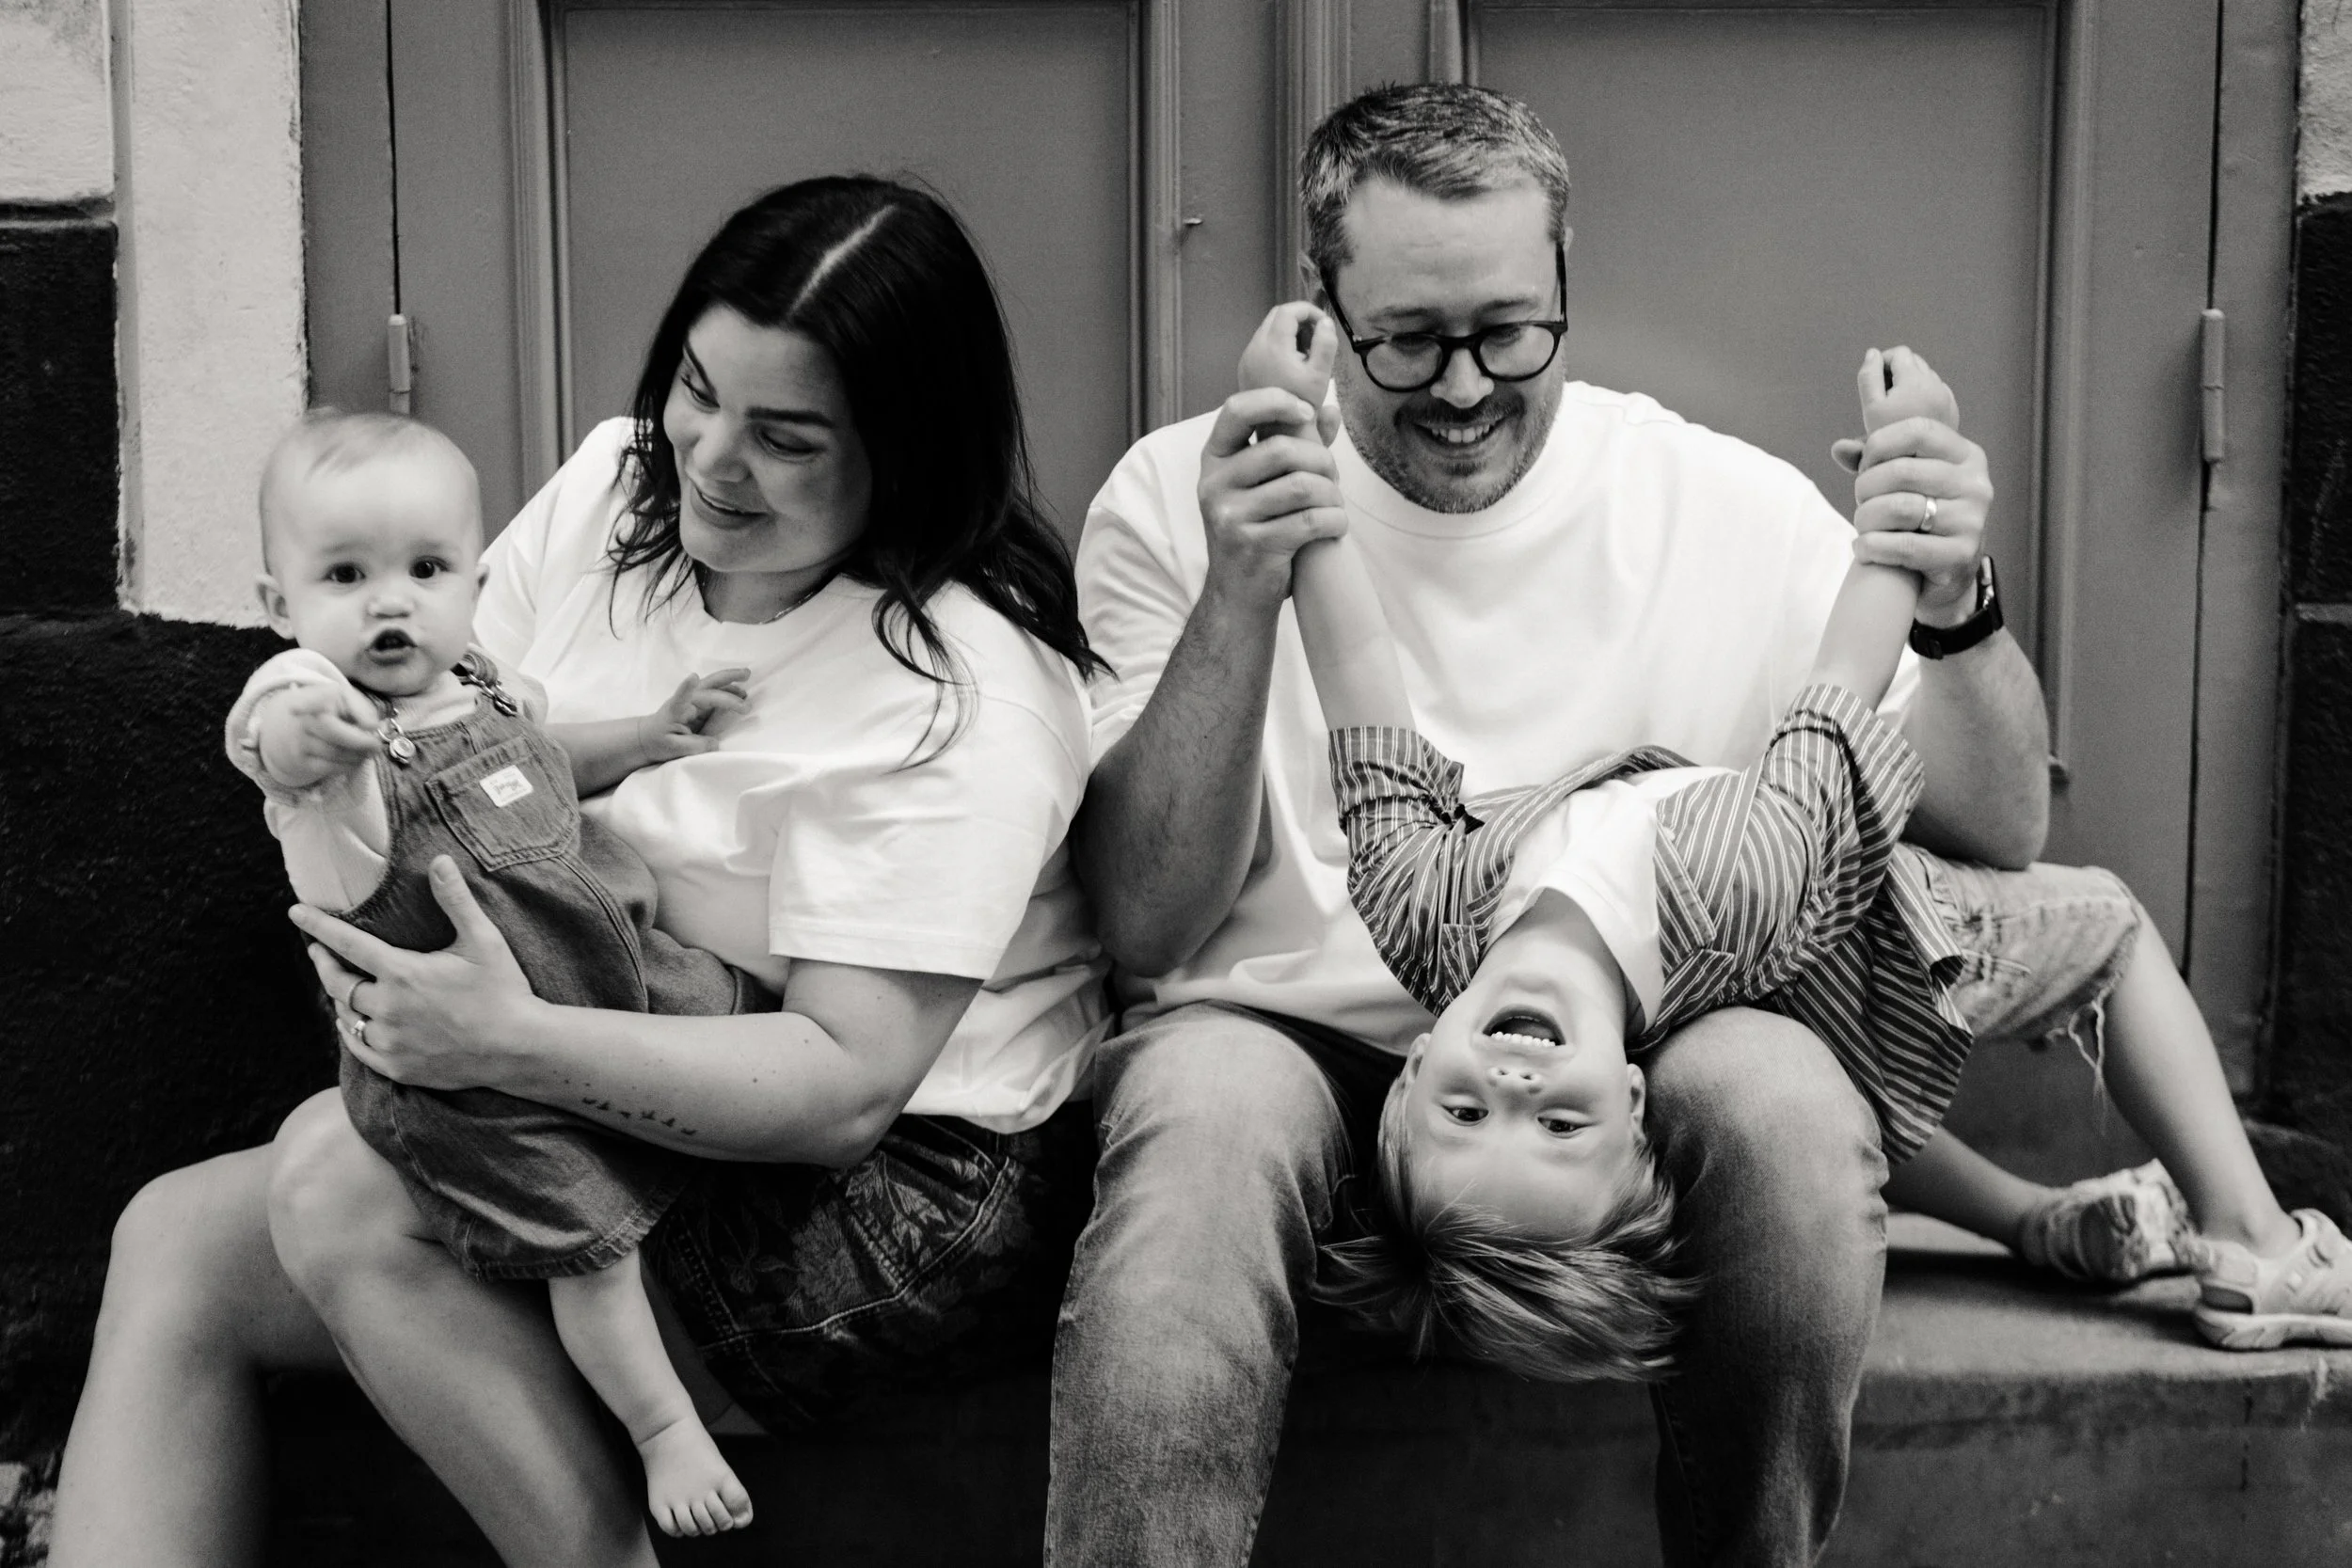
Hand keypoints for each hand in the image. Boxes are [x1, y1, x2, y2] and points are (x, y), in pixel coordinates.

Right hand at [255, 682, 380, 788]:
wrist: (310, 726)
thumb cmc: (337, 711)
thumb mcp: (351, 702)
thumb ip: (363, 710)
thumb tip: (372, 726)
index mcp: (318, 699)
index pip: (309, 702)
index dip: (303, 706)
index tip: (295, 710)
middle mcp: (305, 719)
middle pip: (332, 732)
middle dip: (359, 742)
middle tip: (376, 746)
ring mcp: (300, 740)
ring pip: (333, 752)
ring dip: (357, 756)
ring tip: (368, 753)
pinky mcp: (301, 759)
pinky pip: (327, 767)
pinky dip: (347, 766)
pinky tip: (356, 761)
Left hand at [293, 855, 540, 1090]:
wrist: (519, 1048)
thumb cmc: (504, 989)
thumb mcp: (484, 940)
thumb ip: (455, 900)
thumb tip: (438, 860)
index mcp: (403, 973)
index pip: (347, 944)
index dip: (318, 926)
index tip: (295, 913)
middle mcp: (388, 1008)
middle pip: (338, 983)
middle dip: (324, 962)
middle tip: (318, 950)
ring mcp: (391, 1041)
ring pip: (346, 1016)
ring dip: (339, 998)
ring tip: (339, 986)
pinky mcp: (398, 1067)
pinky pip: (358, 1048)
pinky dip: (350, 1031)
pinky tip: (352, 1023)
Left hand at [637, 667, 750, 763]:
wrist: (649, 738)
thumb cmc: (658, 742)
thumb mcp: (674, 750)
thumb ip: (695, 746)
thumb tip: (716, 743)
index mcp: (676, 710)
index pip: (681, 697)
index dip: (687, 688)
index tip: (693, 677)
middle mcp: (686, 701)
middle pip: (707, 685)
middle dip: (726, 678)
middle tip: (746, 673)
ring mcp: (694, 702)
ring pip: (713, 686)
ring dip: (730, 680)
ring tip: (747, 675)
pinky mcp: (700, 707)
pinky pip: (717, 694)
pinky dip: (729, 690)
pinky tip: (741, 692)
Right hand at [1197, 388, 1349, 611]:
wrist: (1237, 596)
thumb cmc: (1257, 533)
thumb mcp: (1264, 486)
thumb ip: (1296, 446)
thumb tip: (1330, 410)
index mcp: (1214, 460)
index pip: (1237, 410)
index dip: (1276, 401)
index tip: (1306, 412)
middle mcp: (1214, 484)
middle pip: (1284, 449)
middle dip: (1323, 462)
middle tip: (1332, 480)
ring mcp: (1230, 516)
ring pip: (1303, 486)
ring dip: (1333, 495)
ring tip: (1334, 507)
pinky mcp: (1253, 546)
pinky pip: (1311, 520)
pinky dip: (1335, 521)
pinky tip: (1336, 527)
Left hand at [1237, 303, 1341, 446]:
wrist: (1279, 433)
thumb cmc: (1304, 405)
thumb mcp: (1321, 374)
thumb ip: (1326, 343)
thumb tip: (1325, 322)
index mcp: (1273, 346)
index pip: (1289, 311)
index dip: (1310, 311)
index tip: (1324, 325)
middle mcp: (1254, 348)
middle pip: (1276, 316)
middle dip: (1300, 320)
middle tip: (1316, 339)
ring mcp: (1247, 358)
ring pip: (1268, 329)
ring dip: (1290, 332)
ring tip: (1307, 353)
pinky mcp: (1245, 367)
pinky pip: (1262, 344)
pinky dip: (1279, 344)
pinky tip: (1292, 363)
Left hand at [1848, 411, 1992, 626]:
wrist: (1949, 574)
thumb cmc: (1921, 519)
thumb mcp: (1904, 483)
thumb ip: (1874, 460)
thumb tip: (1840, 448)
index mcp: (1965, 456)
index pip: (1918, 431)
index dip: (1880, 445)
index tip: (1866, 466)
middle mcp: (1975, 484)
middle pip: (1901, 472)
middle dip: (1866, 489)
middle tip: (1863, 503)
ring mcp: (1971, 521)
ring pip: (1898, 509)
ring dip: (1866, 520)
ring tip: (1864, 528)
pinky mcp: (1960, 555)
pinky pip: (1902, 547)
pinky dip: (1872, 547)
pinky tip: (1864, 549)